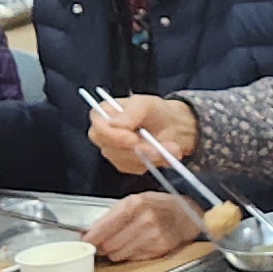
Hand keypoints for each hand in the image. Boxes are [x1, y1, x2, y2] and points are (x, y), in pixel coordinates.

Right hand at [79, 93, 197, 176]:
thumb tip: (114, 124)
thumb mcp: (147, 104)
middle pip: (108, 149)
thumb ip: (131, 112)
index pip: (97, 129)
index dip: (113, 137)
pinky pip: (134, 168)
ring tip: (169, 147)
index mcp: (103, 114)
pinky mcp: (125, 164)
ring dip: (149, 156)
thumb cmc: (157, 111)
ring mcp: (113, 151)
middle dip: (135, 151)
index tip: (134, 139)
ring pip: (124, 161)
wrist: (175, 126)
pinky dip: (152, 162)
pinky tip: (164, 154)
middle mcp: (104, 134)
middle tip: (157, 149)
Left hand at [85, 191, 202, 263]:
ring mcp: (154, 236)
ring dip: (114, 252)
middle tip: (99, 246)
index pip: (104, 227)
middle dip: (101, 246)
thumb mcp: (133, 202)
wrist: (185, 214)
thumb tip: (87, 233)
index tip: (83, 243)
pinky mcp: (160, 248)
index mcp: (134, 205)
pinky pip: (133, 257)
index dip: (90, 238)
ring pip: (119, 254)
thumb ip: (110, 216)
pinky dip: (129, 254)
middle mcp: (145, 220)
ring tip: (119, 244)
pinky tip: (134, 245)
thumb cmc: (156, 206)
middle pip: (110, 244)